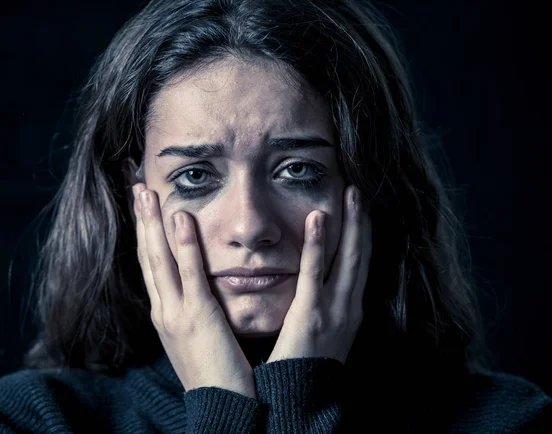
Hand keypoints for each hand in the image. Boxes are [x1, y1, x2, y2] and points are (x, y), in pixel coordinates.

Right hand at [132, 183, 255, 397]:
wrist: (221, 409)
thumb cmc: (215, 372)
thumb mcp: (197, 337)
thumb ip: (194, 309)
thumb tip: (197, 288)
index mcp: (165, 313)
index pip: (151, 265)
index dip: (144, 234)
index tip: (142, 207)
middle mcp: (164, 310)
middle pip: (147, 257)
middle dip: (140, 221)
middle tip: (136, 187)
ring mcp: (176, 314)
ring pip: (158, 260)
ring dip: (152, 224)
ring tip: (146, 192)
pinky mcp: (197, 318)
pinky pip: (189, 276)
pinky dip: (182, 246)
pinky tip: (179, 219)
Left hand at [266, 185, 371, 363]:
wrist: (301, 404)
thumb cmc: (306, 367)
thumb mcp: (322, 332)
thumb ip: (322, 307)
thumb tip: (317, 287)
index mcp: (349, 309)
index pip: (360, 264)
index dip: (363, 234)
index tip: (362, 208)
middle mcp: (348, 307)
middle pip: (362, 255)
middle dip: (364, 221)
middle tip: (360, 189)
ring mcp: (334, 311)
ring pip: (349, 258)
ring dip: (352, 223)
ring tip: (351, 192)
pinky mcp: (311, 315)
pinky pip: (315, 274)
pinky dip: (319, 245)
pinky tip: (317, 218)